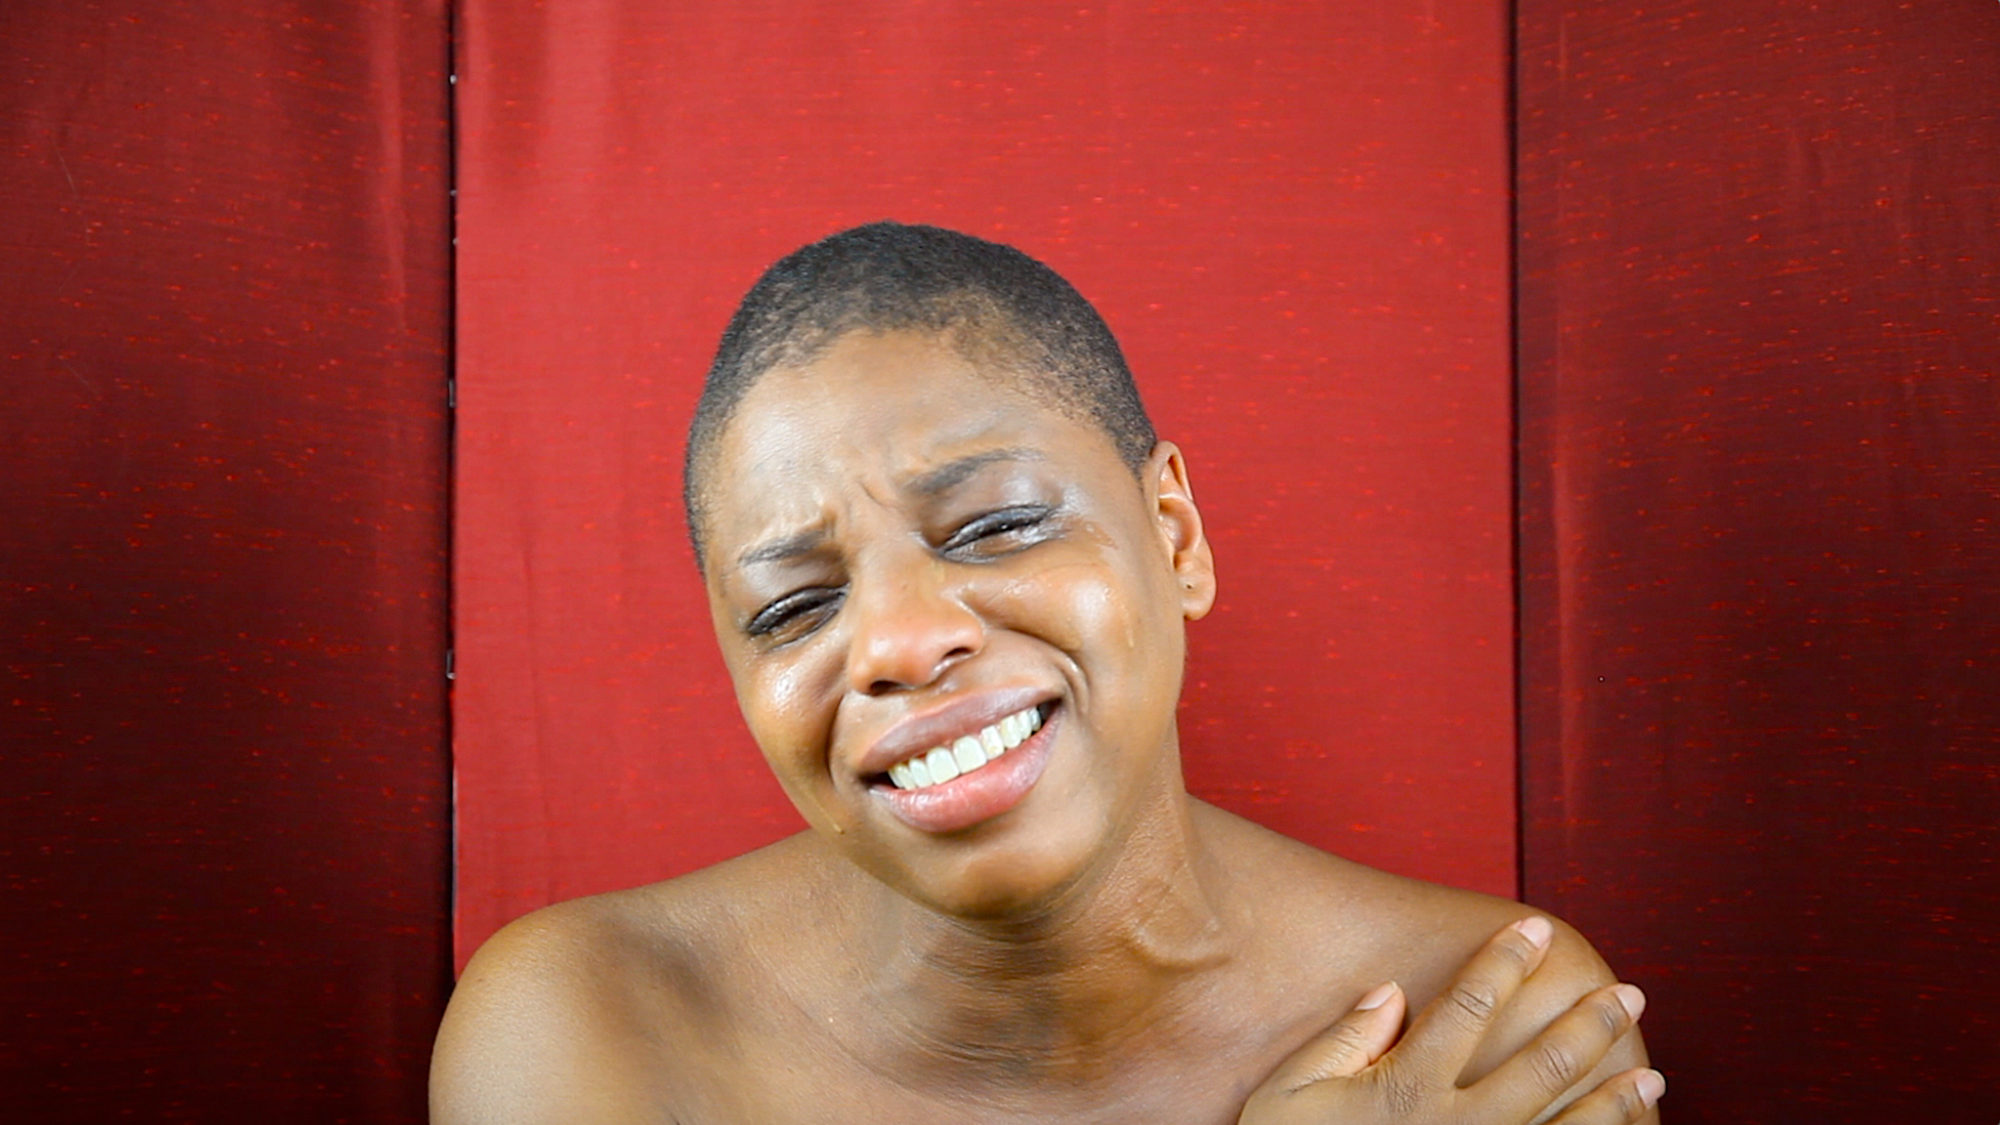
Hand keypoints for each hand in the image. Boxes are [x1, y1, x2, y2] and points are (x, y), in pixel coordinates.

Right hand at [1238, 917, 1663, 1123]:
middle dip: (1591, 1024)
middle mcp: (1455, 1123)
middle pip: (1541, 1063)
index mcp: (1407, 1083)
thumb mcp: (1288, 1093)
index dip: (1505, 960)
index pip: (1470, 1004)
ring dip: (1614, 1102)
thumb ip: (1341, 1040)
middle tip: (1632, 996)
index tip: (1537, 929)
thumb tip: (1390, 993)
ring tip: (1652, 1078)